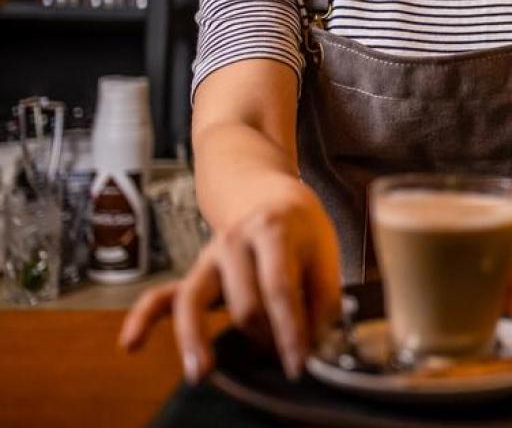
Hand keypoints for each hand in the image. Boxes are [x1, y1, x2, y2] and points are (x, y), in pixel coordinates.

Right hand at [117, 179, 341, 382]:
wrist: (266, 195)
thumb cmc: (301, 228)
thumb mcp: (325, 251)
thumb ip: (323, 296)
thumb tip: (318, 343)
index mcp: (273, 230)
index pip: (279, 289)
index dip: (290, 330)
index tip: (299, 362)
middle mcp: (234, 241)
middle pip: (242, 302)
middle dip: (264, 337)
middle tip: (284, 356)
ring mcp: (208, 257)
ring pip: (193, 300)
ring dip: (196, 339)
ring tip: (201, 373)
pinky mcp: (193, 273)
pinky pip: (162, 295)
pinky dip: (143, 319)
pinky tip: (130, 344)